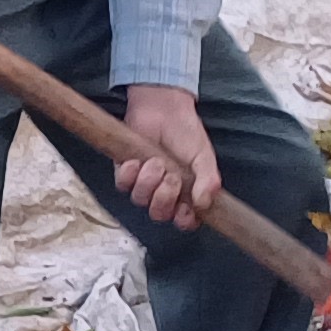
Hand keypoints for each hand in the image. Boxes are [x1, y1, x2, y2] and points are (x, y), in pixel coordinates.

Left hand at [117, 84, 220, 230]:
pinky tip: (136, 161)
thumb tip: (204, 204)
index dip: (183, 220)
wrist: (164, 109)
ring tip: (156, 162)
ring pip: (140, 200)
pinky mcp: (125, 171)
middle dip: (164, 198)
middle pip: (159, 214)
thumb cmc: (186, 134)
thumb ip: (208, 180)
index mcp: (186, 194)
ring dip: (149, 182)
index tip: (185, 210)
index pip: (185, 220)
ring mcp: (144, 183)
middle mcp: (164, 193)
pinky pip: (122, 185)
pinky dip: (130, 175)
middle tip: (172, 177)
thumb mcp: (204, 157)